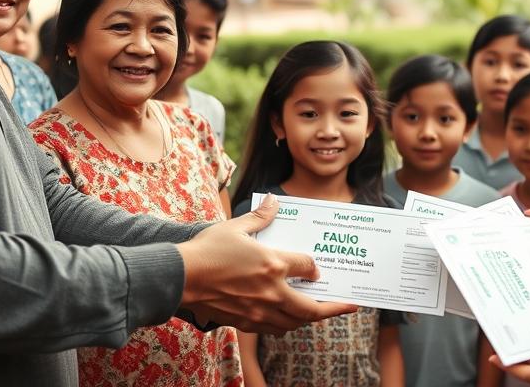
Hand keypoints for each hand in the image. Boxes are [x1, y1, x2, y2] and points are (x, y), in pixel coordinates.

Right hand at [177, 195, 356, 332]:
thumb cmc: (207, 250)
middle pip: (311, 308)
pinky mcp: (245, 322)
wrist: (180, 278)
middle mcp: (272, 292)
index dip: (314, 266)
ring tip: (318, 312)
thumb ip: (259, 217)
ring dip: (309, 318)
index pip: (307, 267)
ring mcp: (259, 311)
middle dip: (333, 308)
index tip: (315, 267)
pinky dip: (286, 324)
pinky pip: (274, 329)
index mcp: (273, 265)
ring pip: (294, 323)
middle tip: (349, 306)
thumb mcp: (235, 227)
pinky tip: (288, 319)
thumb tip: (273, 201)